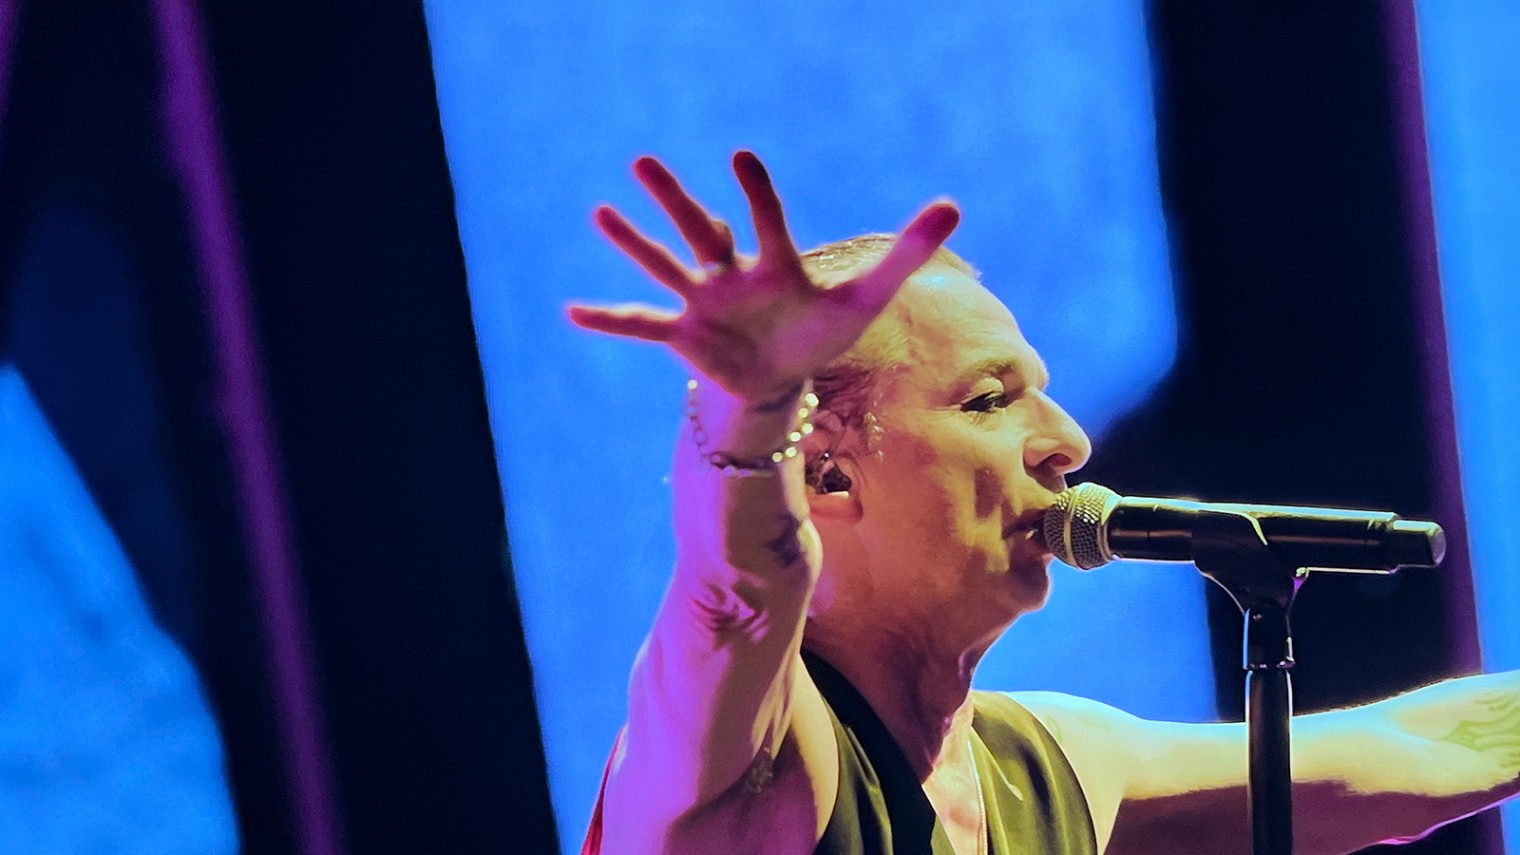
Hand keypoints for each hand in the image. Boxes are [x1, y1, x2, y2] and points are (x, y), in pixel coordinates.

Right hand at [569, 151, 959, 401]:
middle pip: (700, 231)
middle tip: (642, 159)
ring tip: (599, 212)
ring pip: (664, 267)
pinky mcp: (685, 335)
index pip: (767, 225)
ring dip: (633, 243)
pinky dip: (608, 319)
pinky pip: (641, 325)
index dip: (756, 195)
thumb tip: (954, 203)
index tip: (741, 155)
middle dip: (673, 200)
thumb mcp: (866, 296)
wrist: (782, 378)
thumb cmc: (821, 329)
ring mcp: (703, 303)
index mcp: (775, 264)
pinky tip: (571, 310)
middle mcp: (731, 274)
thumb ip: (906, 253)